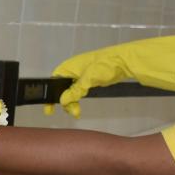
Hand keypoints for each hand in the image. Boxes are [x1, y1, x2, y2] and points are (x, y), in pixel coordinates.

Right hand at [48, 34, 174, 117]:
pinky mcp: (90, 79)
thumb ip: (75, 90)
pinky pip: (79, 91)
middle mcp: (74, 70)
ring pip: (71, 91)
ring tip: (77, 113)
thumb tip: (63, 101)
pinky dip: (78, 99)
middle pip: (63, 89)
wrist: (124, 61)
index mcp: (70, 66)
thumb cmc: (106, 65)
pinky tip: (79, 105)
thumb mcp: (89, 79)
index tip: (49, 109)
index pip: (54, 81)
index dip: (51, 95)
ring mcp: (82, 74)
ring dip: (72, 102)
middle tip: (72, 113)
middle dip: (65, 102)